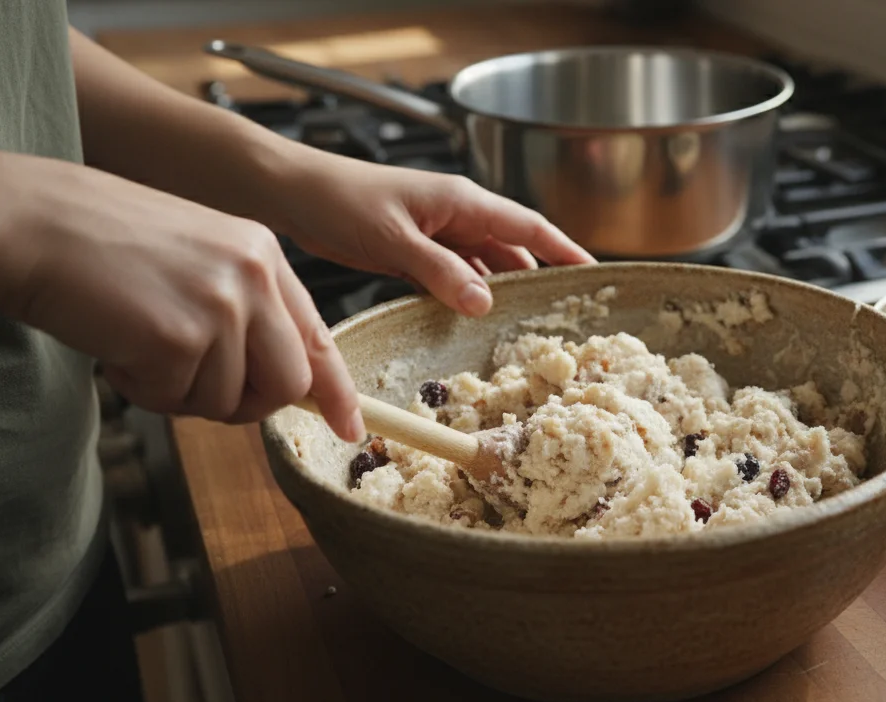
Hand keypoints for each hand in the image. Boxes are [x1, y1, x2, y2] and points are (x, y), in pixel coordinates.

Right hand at [0, 150, 364, 440]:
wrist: (33, 223)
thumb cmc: (102, 244)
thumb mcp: (198, 260)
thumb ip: (245, 310)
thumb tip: (277, 379)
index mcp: (263, 254)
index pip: (318, 337)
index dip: (336, 391)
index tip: (352, 426)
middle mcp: (254, 276)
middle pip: (287, 383)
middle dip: (245, 404)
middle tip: (192, 385)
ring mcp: (221, 306)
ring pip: (228, 401)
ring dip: (178, 392)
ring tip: (139, 344)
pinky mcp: (179, 338)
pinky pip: (177, 401)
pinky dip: (142, 389)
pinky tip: (117, 346)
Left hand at [269, 152, 594, 316]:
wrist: (292, 193)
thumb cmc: (340, 200)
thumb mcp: (394, 240)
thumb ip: (441, 271)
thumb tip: (486, 303)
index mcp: (462, 201)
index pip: (529, 226)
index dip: (564, 250)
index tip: (593, 273)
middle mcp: (457, 215)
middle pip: (513, 248)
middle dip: (540, 278)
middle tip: (563, 314)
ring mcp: (438, 233)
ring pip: (485, 265)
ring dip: (502, 291)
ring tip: (526, 325)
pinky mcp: (417, 250)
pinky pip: (456, 275)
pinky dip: (468, 295)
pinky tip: (473, 319)